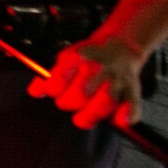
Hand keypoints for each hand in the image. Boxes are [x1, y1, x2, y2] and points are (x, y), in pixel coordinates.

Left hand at [27, 37, 146, 129]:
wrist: (118, 47)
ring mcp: (116, 79)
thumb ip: (50, 76)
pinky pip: (132, 104)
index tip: (52, 92)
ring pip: (102, 104)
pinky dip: (128, 114)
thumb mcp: (64, 59)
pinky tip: (120, 121)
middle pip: (78, 96)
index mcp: (77, 58)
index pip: (58, 81)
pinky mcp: (132, 89)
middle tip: (66, 102)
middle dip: (67, 103)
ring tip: (80, 118)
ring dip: (88, 116)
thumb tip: (35, 92)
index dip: (52, 90)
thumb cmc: (87, 57)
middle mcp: (97, 68)